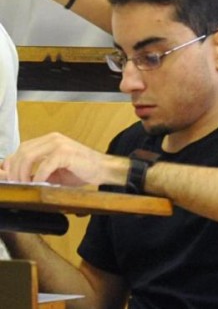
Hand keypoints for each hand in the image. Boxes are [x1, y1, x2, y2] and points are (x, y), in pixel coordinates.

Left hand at [2, 132, 124, 185]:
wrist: (103, 169)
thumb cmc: (79, 171)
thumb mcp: (52, 173)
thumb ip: (34, 173)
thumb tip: (13, 179)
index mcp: (48, 141)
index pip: (21, 149)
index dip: (11, 164)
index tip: (9, 179)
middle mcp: (52, 139)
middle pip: (22, 152)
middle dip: (14, 171)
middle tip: (17, 185)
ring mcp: (59, 144)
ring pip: (28, 156)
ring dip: (23, 174)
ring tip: (26, 185)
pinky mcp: (66, 153)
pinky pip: (44, 165)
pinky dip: (39, 177)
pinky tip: (40, 184)